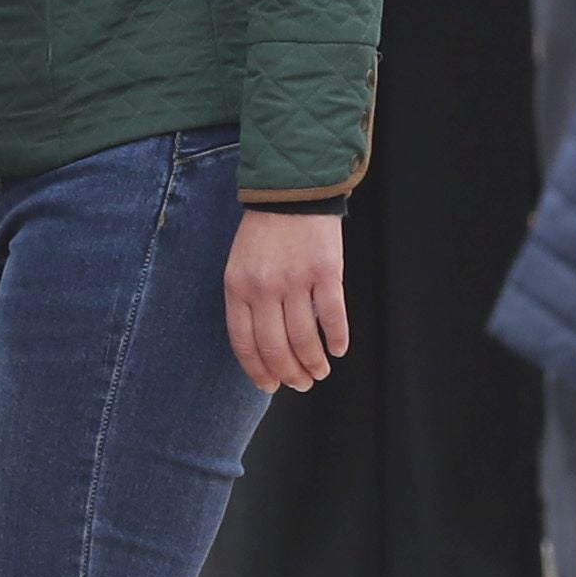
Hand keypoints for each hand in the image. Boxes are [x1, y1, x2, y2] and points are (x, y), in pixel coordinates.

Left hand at [223, 205, 350, 393]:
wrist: (291, 191)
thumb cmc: (265, 231)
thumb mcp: (240, 265)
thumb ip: (246, 301)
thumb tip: (262, 347)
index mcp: (237, 287)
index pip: (244, 343)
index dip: (258, 371)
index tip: (270, 385)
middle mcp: (263, 288)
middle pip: (275, 347)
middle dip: (289, 374)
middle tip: (301, 384)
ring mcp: (295, 280)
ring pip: (304, 338)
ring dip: (313, 363)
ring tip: (320, 372)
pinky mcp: (325, 272)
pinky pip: (332, 317)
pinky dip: (336, 339)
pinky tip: (338, 349)